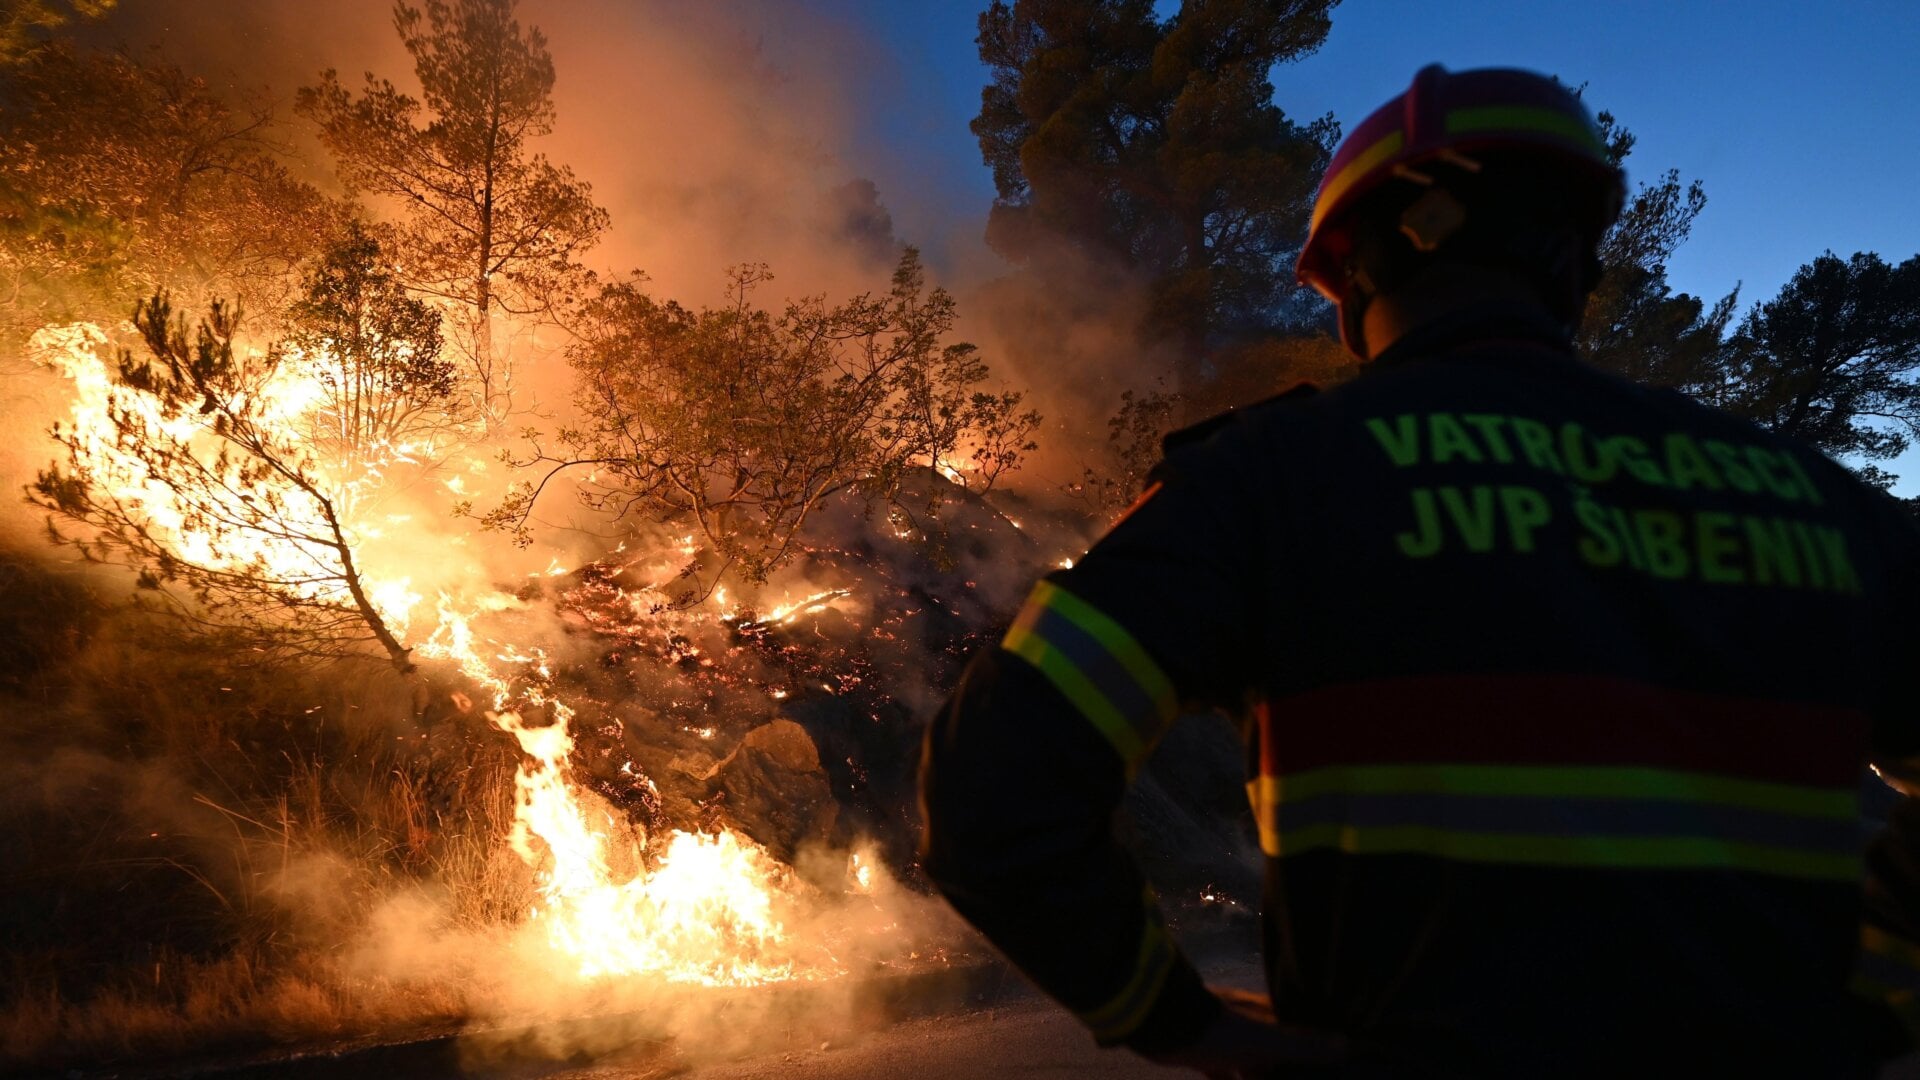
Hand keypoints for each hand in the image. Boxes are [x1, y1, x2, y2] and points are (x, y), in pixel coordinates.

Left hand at [1144, 987, 1345, 1078]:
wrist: (1164, 1026)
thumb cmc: (1220, 1030)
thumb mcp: (1266, 1039)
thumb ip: (1303, 1044)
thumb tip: (1347, 1045)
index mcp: (1267, 1016)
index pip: (1300, 1030)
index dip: (1316, 1046)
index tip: (1335, 1064)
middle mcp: (1250, 1026)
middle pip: (1277, 1052)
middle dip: (1288, 1070)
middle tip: (1304, 1079)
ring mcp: (1227, 1042)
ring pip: (1253, 1066)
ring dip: (1261, 1079)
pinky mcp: (1206, 1057)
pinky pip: (1226, 1077)